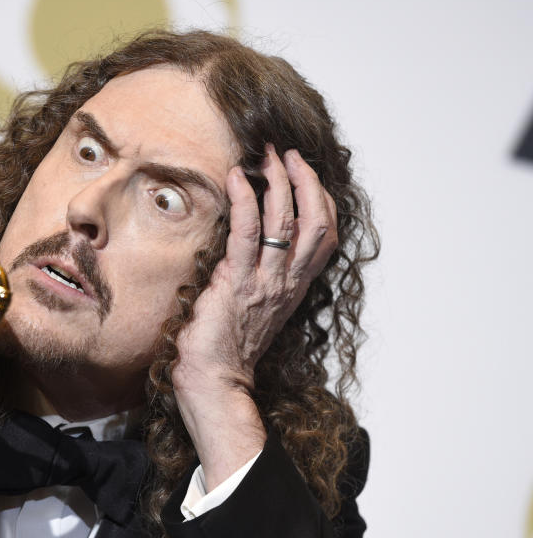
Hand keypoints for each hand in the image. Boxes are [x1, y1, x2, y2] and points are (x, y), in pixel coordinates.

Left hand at [172, 145, 336, 485]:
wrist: (213, 383)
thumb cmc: (224, 351)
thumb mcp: (252, 310)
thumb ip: (257, 280)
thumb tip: (242, 251)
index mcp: (292, 289)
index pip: (323, 238)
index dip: (320, 201)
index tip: (305, 175)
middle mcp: (286, 283)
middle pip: (316, 222)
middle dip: (305, 181)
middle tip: (287, 154)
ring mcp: (265, 283)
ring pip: (287, 221)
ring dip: (278, 181)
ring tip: (265, 155)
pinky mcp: (236, 283)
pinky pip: (248, 232)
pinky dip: (245, 200)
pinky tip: (236, 178)